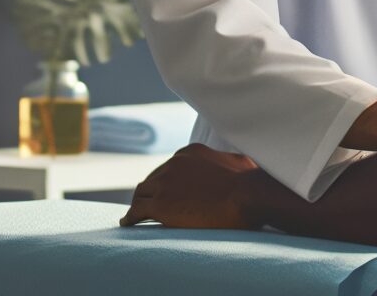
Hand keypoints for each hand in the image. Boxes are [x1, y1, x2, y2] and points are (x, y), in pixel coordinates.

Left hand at [120, 143, 259, 229]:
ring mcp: (165, 183)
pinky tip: (128, 223)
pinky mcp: (161, 204)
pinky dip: (130, 217)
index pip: (168, 167)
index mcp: (191, 152)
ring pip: (141, 193)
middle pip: (152, 179)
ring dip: (138, 204)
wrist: (246, 195)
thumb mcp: (239, 162)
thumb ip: (228, 161)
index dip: (164, 181)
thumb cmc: (249, 182)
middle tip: (146, 206)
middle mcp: (174, 163)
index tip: (162, 191)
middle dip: (150, 192)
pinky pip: (137, 211)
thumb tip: (236, 165)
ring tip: (134, 216)